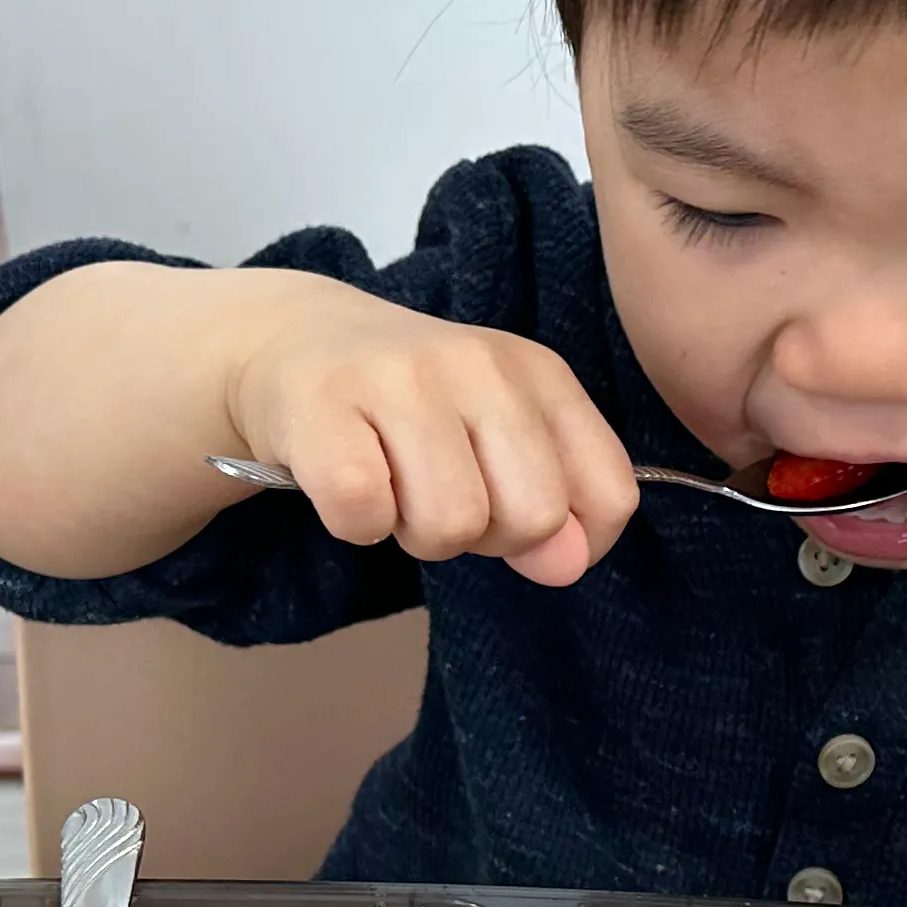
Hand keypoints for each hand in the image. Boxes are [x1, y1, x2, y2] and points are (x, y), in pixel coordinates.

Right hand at [225, 282, 638, 585]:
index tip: (514, 518)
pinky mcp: (323, 404)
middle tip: (438, 496)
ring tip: (392, 488)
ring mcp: (400, 378)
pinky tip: (346, 484)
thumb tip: (568, 566)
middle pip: (533, 518)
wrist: (295, 339)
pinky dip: (354, 524)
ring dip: (414, 534)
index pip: (611, 495)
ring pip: (449, 525)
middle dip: (485, 537)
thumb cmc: (412, 409)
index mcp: (540, 374)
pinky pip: (364, 514)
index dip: (568, 539)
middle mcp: (480, 365)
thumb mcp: (499, 442)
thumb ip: (553, 506)